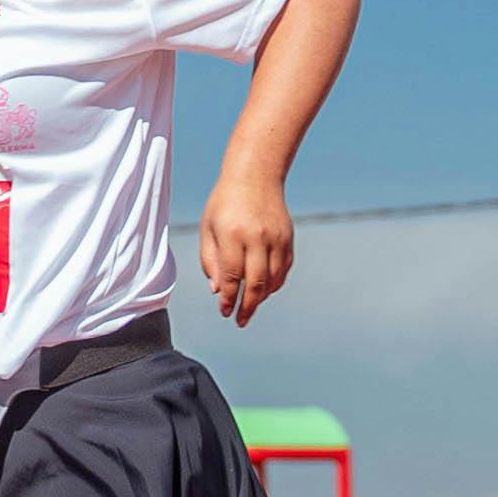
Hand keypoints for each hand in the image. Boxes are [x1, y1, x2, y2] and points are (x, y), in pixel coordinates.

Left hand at [196, 171, 296, 322]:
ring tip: (250, 305)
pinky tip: (264, 289)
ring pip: (273, 279)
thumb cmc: (225, 203)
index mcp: (232, 234)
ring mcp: (276, 238)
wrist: (255, 176)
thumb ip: (210, 260)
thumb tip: (218, 291)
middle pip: (256, 283)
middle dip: (248, 306)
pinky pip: (284, 269)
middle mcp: (257, 237)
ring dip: (262, 297)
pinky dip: (274, 283)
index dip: (229, 298)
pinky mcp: (288, 238)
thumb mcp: (209, 228)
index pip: (231, 276)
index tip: (225, 312)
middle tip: (241, 320)